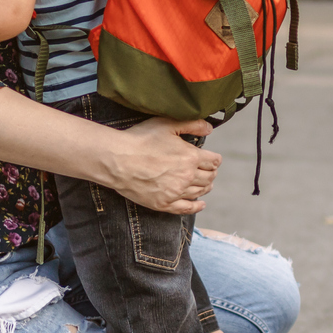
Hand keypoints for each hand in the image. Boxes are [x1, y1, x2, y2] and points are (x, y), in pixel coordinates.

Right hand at [104, 117, 219, 214]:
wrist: (117, 160)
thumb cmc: (140, 140)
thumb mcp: (166, 124)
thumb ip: (192, 124)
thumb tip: (209, 128)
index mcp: (191, 157)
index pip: (214, 161)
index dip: (214, 159)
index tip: (211, 158)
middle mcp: (187, 177)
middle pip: (209, 177)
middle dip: (211, 173)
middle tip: (208, 170)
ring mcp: (176, 192)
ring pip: (200, 192)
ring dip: (206, 187)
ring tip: (205, 184)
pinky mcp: (164, 204)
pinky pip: (186, 208)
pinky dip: (197, 206)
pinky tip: (200, 204)